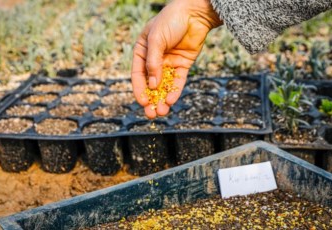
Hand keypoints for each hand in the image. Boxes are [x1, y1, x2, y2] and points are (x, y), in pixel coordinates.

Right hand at [131, 0, 221, 118]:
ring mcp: (169, 63)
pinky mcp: (182, 65)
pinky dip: (175, 91)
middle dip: (151, 99)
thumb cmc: (170, 21)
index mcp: (142, 52)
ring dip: (162, 99)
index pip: (138, 74)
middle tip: (151, 114)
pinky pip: (177, 81)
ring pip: (164, 85)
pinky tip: (171, 100)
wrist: (194, 13)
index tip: (142, 103)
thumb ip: (153, 62)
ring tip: (161, 112)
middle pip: (150, 84)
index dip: (139, 90)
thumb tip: (152, 85)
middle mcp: (155, 60)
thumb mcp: (156, 39)